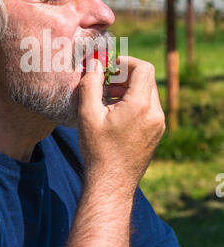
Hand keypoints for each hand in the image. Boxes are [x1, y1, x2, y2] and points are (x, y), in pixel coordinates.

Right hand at [77, 56, 165, 189]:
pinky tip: (114, 113)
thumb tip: (95, 62)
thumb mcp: (88, 114)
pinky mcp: (156, 133)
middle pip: (146, 80)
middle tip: (104, 82)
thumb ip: (91, 83)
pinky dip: (133, 103)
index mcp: (141, 105)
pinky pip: (148, 108)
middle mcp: (155, 113)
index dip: (126, 62)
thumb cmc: (98, 150)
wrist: (111, 183)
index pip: (143, 68)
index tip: (109, 67)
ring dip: (128, 89)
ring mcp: (158, 125)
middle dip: (125, 76)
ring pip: (147, 94)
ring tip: (106, 98)